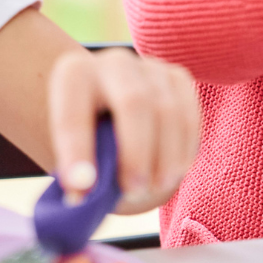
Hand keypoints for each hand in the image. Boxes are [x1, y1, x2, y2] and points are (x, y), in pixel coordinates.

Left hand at [47, 48, 200, 214]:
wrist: (110, 111)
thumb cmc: (89, 141)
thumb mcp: (72, 152)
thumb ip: (76, 174)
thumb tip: (82, 199)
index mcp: (73, 76)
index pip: (73, 114)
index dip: (77, 153)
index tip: (80, 190)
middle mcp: (112, 62)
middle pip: (134, 102)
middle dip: (137, 152)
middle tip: (134, 190)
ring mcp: (150, 67)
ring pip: (169, 111)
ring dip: (166, 157)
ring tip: (155, 188)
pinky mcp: (178, 78)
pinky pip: (190, 114)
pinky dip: (186, 148)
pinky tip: (175, 172)